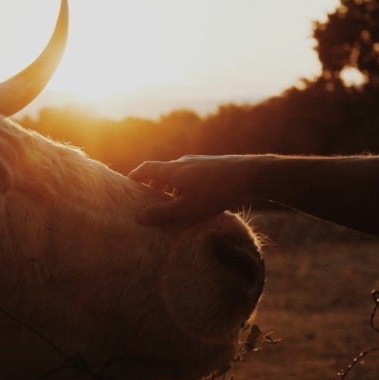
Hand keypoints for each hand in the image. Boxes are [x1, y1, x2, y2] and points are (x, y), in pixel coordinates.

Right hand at [128, 155, 257, 224]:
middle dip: (153, 185)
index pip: (146, 168)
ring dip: (171, 186)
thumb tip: (139, 217)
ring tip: (172, 202)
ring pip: (179, 174)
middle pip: (162, 171)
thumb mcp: (186, 208)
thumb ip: (162, 213)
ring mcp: (200, 162)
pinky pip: (193, 175)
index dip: (135, 176)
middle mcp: (184, 162)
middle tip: (149, 200)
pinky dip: (186, 185)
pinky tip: (196, 198)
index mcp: (173, 170)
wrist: (250, 175)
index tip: (129, 185)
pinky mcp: (214, 166)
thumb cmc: (216, 192)